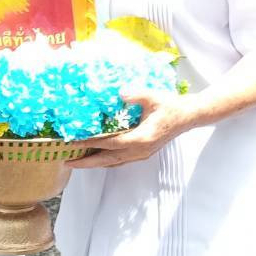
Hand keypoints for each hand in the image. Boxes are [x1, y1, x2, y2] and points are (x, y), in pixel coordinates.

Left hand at [66, 84, 199, 168]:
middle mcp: (139, 151)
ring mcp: (142, 154)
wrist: (188, 116)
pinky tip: (99, 158)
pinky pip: (121, 161)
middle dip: (87, 162)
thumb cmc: (171, 106)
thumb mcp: (153, 97)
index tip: (73, 144)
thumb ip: (136, 95)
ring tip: (78, 162)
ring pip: (114, 162)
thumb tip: (119, 93)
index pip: (110, 144)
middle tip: (67, 162)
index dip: (90, 144)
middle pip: (108, 160)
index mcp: (141, 139)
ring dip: (95, 163)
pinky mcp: (144, 153)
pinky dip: (107, 160)